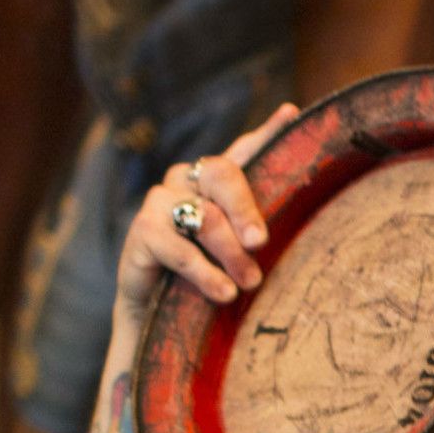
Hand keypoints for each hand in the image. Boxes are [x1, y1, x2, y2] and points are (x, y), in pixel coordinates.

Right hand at [113, 104, 298, 317]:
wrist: (157, 319)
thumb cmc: (206, 282)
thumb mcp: (237, 257)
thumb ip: (254, 236)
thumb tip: (275, 237)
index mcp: (212, 183)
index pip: (242, 152)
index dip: (266, 133)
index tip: (291, 114)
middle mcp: (185, 181)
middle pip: (222, 175)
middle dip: (246, 210)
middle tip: (261, 243)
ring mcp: (160, 201)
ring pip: (206, 217)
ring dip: (232, 254)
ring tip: (249, 283)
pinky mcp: (142, 230)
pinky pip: (180, 248)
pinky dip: (206, 273)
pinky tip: (224, 293)